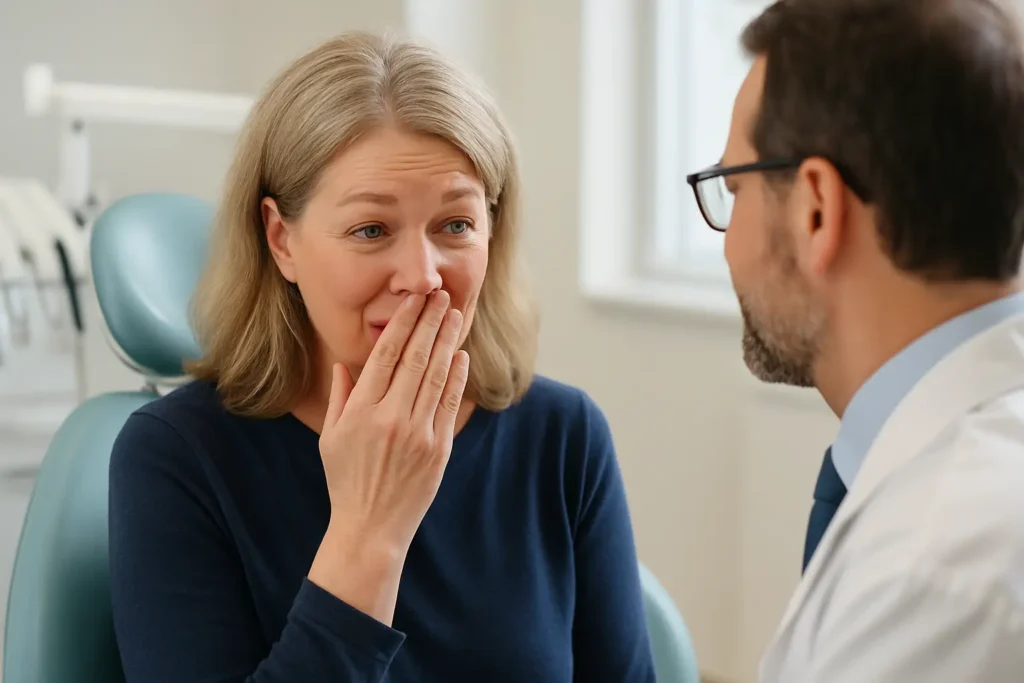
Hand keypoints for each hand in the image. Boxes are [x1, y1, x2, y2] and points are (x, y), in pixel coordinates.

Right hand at [318, 289, 469, 553]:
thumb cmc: (346, 480)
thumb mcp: (331, 437)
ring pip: (436, 376)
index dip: (401, 324)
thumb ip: (340, 396)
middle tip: (440, 295)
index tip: (412, 301)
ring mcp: (418, 434)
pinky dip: (456, 377)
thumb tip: (344, 362)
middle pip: (415, 359)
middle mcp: (391, 419)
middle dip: (429, 322)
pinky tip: (460, 355)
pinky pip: (450, 404)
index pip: (385, 356)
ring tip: (454, 315)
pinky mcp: (439, 449)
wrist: (371, 527)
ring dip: (447, 342)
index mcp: (361, 412)